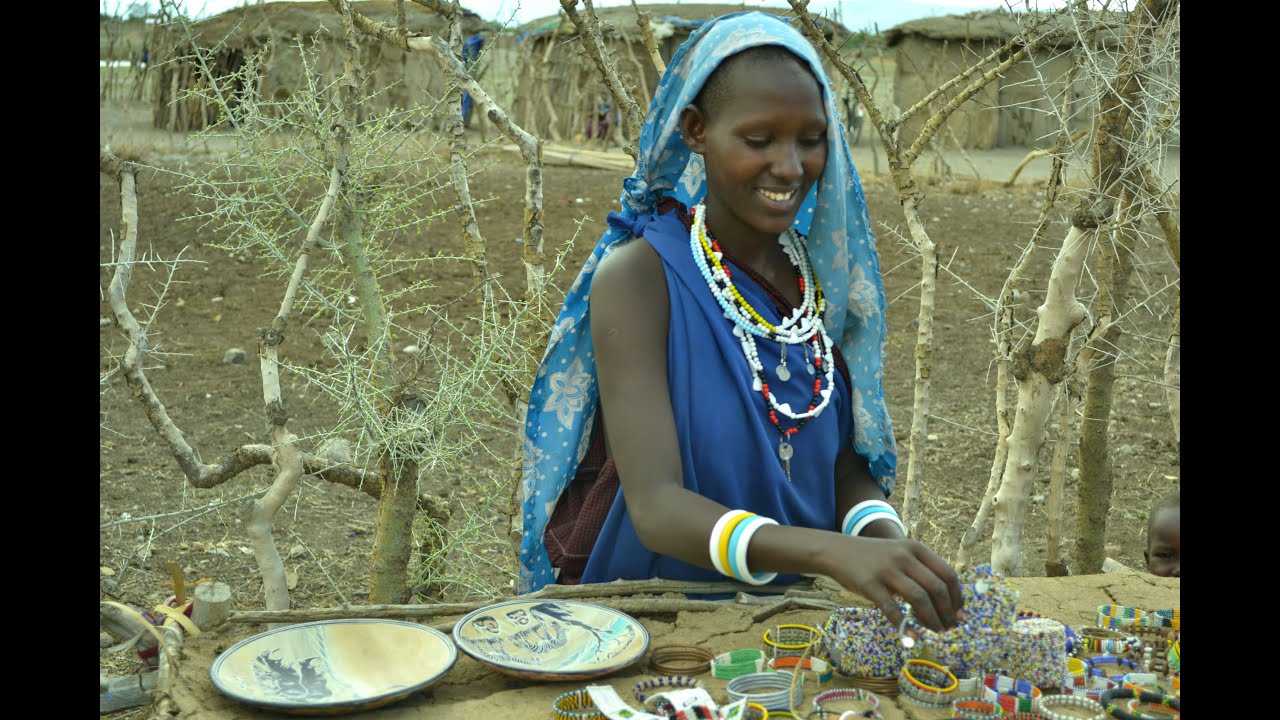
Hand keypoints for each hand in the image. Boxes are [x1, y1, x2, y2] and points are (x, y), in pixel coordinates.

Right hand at [824, 535, 963, 632]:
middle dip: (947, 612)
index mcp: (916, 548)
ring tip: (935, 632)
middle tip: (949, 628)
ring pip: (919, 599)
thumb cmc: (873, 557)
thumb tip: (946, 601)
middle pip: (936, 588)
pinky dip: (904, 626)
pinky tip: (911, 637)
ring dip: (932, 620)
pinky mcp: (870, 584)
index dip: (957, 597)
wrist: (837, 551)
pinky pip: (892, 609)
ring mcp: (887, 570)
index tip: (959, 614)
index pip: (947, 574)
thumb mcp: (899, 552)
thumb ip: (920, 569)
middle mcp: (904, 557)